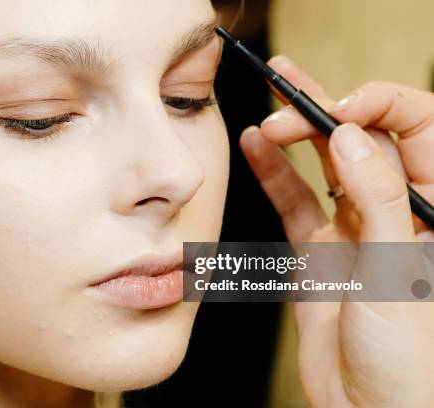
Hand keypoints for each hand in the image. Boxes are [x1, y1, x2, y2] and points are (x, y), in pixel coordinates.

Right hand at [239, 56, 433, 405]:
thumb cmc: (409, 360)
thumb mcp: (400, 272)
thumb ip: (378, 199)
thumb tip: (352, 138)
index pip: (417, 129)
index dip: (379, 107)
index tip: (339, 110)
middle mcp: (395, 210)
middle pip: (361, 140)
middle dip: (323, 111)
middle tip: (284, 99)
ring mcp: (352, 227)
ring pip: (323, 165)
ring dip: (294, 135)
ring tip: (267, 112)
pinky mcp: (317, 248)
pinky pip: (293, 201)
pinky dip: (272, 175)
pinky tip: (255, 150)